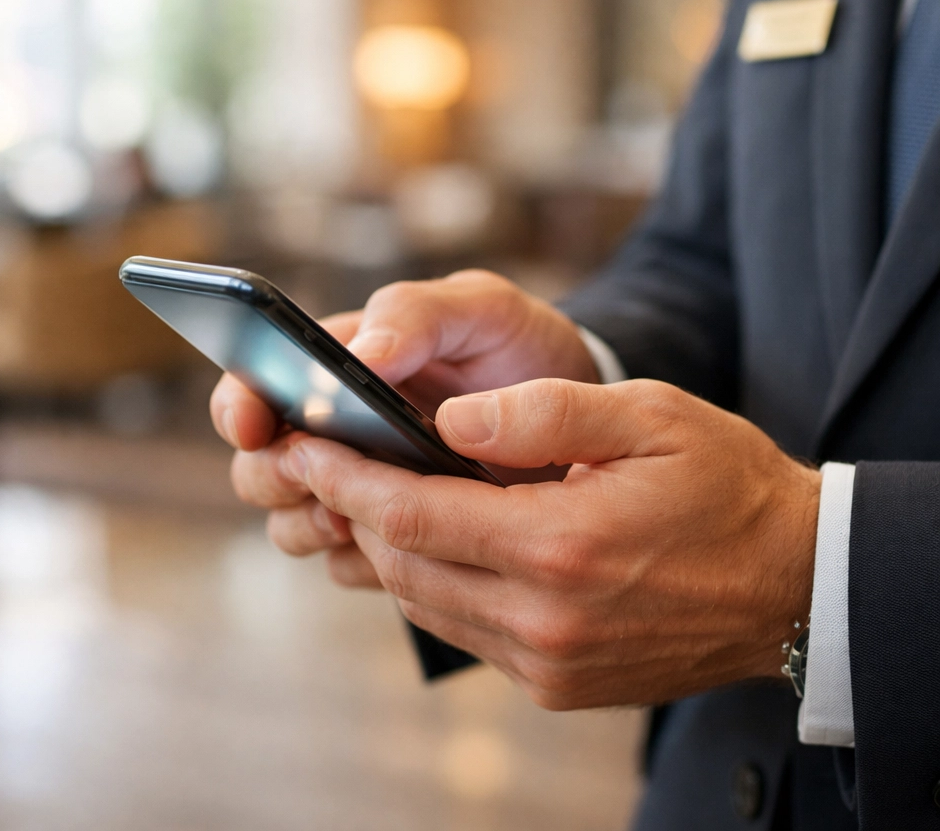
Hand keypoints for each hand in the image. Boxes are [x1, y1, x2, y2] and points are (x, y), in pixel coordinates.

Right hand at [209, 270, 598, 587]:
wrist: (579, 417)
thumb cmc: (519, 346)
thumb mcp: (479, 308)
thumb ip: (419, 313)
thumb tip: (366, 353)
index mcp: (337, 365)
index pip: (253, 386)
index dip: (237, 405)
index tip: (252, 424)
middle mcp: (334, 431)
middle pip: (260, 466)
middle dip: (276, 474)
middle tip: (318, 474)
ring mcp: (361, 488)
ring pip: (293, 523)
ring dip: (312, 523)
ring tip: (359, 514)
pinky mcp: (394, 538)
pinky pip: (349, 564)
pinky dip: (362, 560)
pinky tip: (403, 547)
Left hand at [277, 378, 821, 708]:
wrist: (792, 586)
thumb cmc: (725, 486)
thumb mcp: (648, 418)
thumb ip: (543, 413)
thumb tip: (448, 420)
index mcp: (559, 546)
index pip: (412, 513)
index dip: (346, 477)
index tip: (303, 444)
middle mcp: (544, 619)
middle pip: (403, 563)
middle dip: (352, 510)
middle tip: (319, 461)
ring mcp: (549, 662)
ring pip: (425, 600)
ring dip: (388, 547)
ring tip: (367, 493)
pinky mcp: (558, 683)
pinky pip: (465, 626)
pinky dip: (433, 581)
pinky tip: (434, 539)